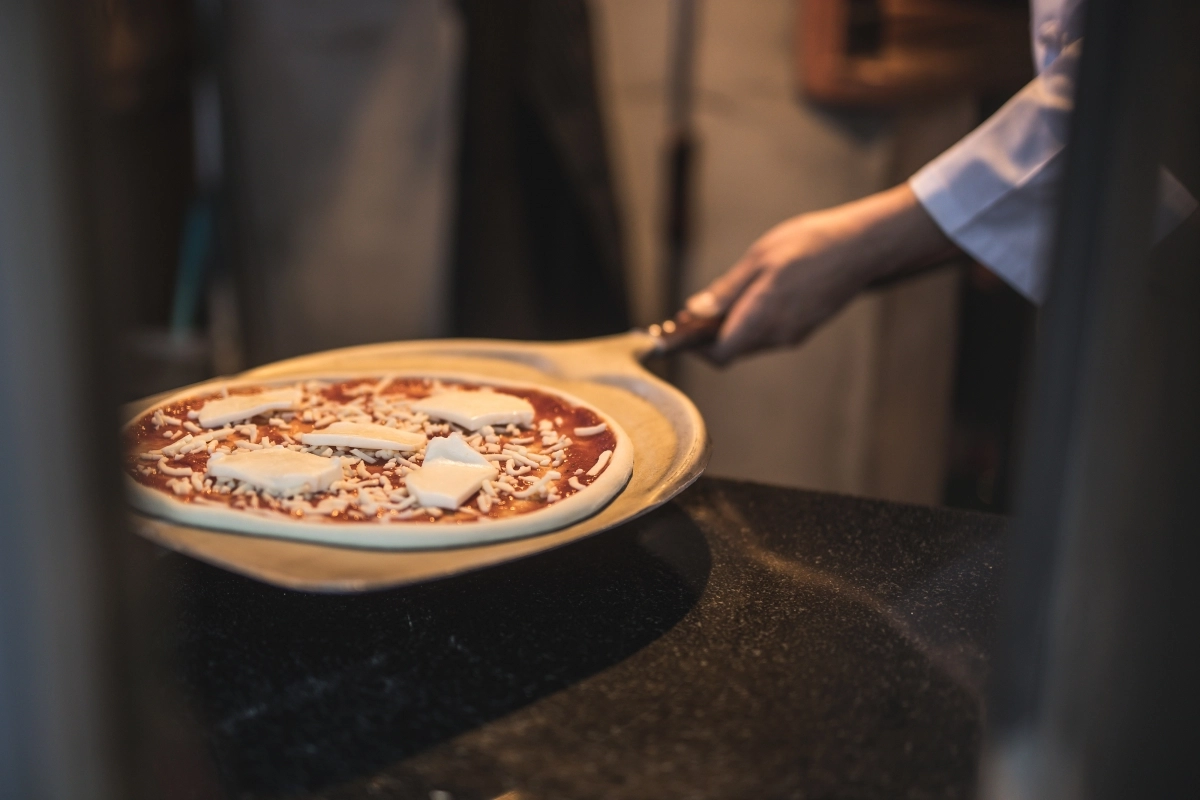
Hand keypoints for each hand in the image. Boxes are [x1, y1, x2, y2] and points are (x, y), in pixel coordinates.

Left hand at [686, 184, 955, 364]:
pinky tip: (744, 299)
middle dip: (705, 337)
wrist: (862, 247)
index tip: (674, 334)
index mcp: (764, 317)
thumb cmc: (810, 245)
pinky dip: (747, 323)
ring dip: (726, 329)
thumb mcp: (759, 259)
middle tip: (685, 315)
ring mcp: (792, 334)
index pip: (719, 354)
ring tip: (712, 304)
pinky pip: (764, 334)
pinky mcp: (801, 328)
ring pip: (747, 342)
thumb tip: (694, 313)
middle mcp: (778, 335)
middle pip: (730, 350)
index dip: (693, 347)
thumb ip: (726, 291)